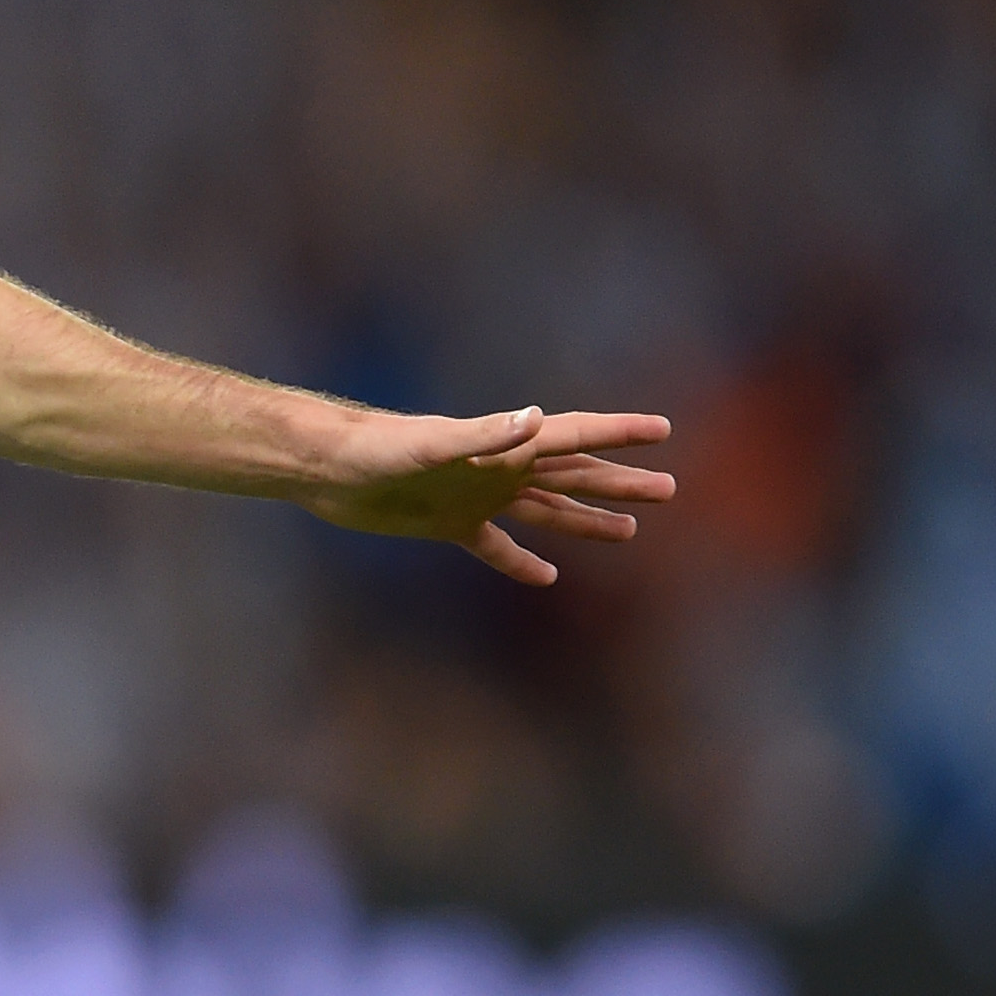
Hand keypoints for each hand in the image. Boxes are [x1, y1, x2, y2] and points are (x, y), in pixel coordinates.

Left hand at [303, 406, 675, 585]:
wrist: (326, 468)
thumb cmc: (376, 448)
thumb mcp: (432, 443)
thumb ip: (485, 433)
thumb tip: (537, 418)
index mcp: (502, 445)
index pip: (573, 435)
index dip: (618, 432)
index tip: (664, 429)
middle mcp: (495, 469)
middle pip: (572, 475)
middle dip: (619, 482)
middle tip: (669, 488)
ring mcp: (475, 497)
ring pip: (545, 510)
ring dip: (586, 519)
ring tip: (631, 532)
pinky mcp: (447, 524)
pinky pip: (496, 547)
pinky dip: (521, 562)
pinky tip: (548, 577)